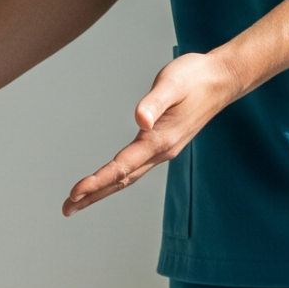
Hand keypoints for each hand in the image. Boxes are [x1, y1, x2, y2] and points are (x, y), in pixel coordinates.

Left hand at [63, 50, 246, 215]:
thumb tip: (140, 120)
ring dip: (102, 190)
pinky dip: (116, 178)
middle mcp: (161, 151)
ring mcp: (163, 150)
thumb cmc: (196, 78)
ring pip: (127, 177)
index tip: (75, 192)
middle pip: (121, 180)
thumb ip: (155, 102)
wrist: (222, 79)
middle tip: (66, 210)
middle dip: (93, 195)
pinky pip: (135, 168)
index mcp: (160, 140)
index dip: (97, 181)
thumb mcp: (172, 84)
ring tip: (78, 202)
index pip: (122, 167)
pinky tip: (107, 180)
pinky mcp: (163, 144)